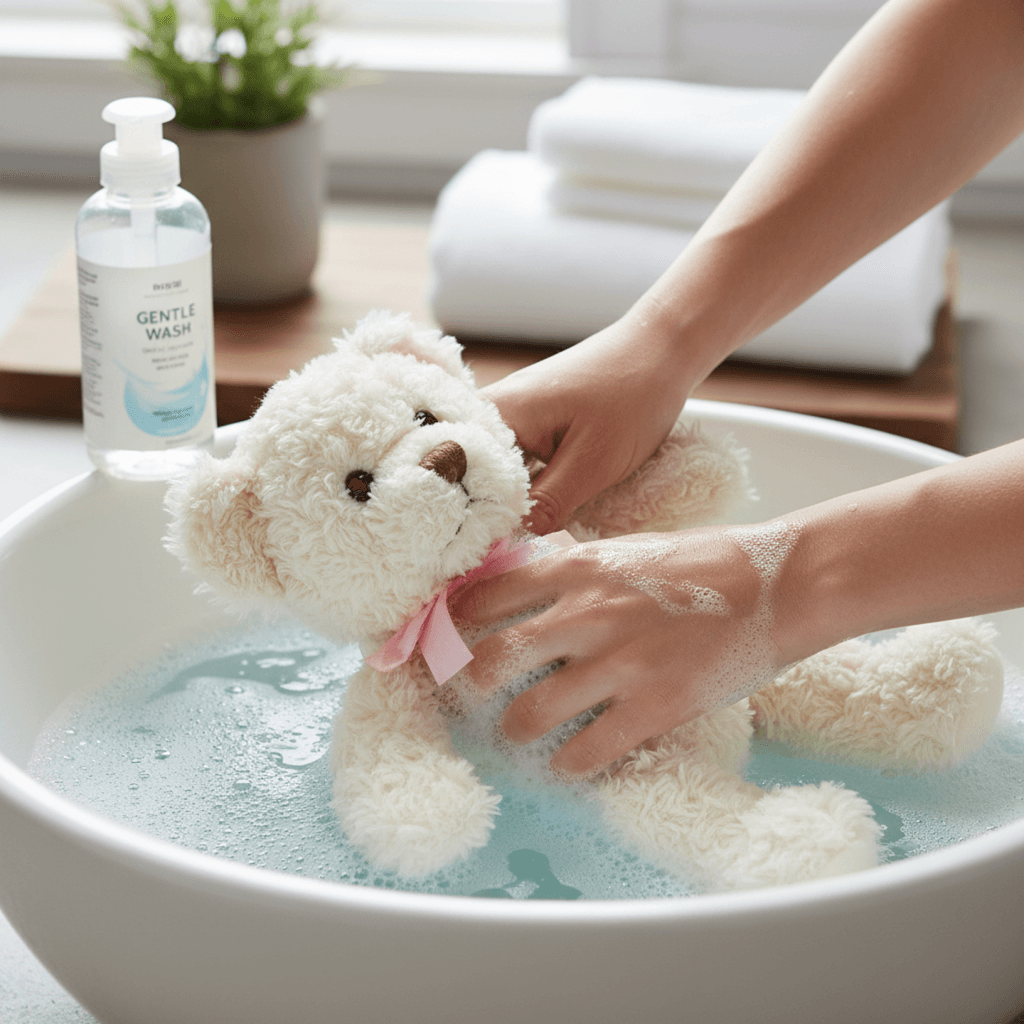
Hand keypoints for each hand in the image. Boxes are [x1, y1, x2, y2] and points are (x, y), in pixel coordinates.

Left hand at [449, 527, 784, 776]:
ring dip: (515, 730)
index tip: (448, 639)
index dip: (455, 623)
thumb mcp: (630, 548)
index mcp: (577, 567)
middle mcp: (584, 615)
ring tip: (519, 731)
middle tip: (474, 695)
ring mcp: (616, 664)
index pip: (484, 597)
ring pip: (526, 716)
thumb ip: (579, 566)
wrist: (781, 583)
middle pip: (490, 662)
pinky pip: (583, 754)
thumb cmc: (709, 560)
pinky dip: (566, 764)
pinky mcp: (651, 708)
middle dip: (471, 685)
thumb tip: (536, 575)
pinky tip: (569, 762)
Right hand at [479, 307, 694, 535]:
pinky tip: (536, 505)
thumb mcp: (593, 463)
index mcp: (500, 413)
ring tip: (509, 534)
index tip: (476, 551)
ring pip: (496, 469)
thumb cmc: (633, 397)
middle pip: (473, 472)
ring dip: (508, 499)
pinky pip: (516, 459)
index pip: (460, 473)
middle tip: (494, 549)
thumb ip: (548, 503)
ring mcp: (514, 413)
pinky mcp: (532, 419)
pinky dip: (526, 484)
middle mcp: (495, 409)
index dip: (468, 515)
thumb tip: (508, 539)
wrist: (662, 349)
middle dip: (485, 510)